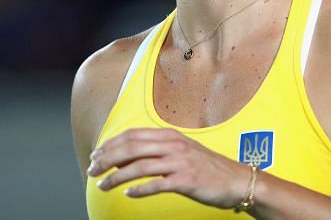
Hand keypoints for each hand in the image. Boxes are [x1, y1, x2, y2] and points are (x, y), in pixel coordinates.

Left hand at [87, 127, 252, 208]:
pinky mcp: (187, 180)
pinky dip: (140, 189)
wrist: (237, 180)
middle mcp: (173, 145)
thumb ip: (157, 150)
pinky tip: (128, 194)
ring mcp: (180, 162)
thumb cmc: (207, 167)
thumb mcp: (181, 151)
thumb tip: (127, 156)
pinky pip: (158, 184)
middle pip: (132, 148)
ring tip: (103, 185)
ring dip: (117, 176)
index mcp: (170, 136)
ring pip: (140, 166)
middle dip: (107, 159)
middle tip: (92, 170)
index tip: (96, 155)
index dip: (110, 145)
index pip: (132, 135)